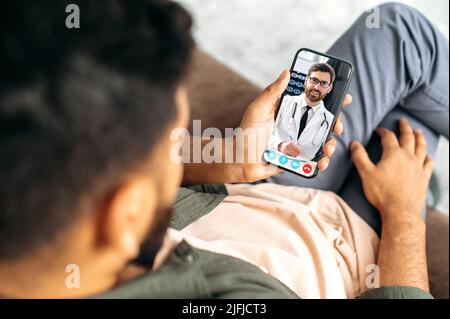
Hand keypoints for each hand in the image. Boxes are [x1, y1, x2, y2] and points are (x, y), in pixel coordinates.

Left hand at [237, 70, 351, 181]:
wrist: (239, 160)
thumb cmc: (246, 132)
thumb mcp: (258, 109)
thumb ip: (272, 92)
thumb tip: (287, 71)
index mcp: (289, 110)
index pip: (313, 101)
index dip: (331, 98)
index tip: (344, 97)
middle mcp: (296, 125)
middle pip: (323, 121)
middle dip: (336, 123)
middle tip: (337, 126)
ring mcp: (298, 142)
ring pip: (322, 141)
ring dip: (331, 144)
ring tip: (328, 148)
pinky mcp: (297, 158)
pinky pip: (314, 159)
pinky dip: (322, 161)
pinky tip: (322, 163)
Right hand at [350, 118, 432, 222]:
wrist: (400, 211)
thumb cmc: (382, 193)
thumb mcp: (365, 174)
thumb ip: (359, 157)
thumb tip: (354, 144)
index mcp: (393, 154)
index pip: (389, 137)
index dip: (383, 131)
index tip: (378, 130)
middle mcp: (408, 157)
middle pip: (408, 137)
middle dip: (405, 128)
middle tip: (403, 121)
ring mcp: (418, 167)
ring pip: (421, 147)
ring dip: (419, 137)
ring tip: (417, 132)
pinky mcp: (424, 177)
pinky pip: (428, 163)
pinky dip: (428, 157)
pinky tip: (427, 155)